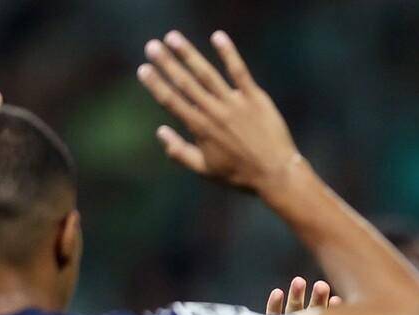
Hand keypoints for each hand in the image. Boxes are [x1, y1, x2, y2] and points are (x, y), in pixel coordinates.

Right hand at [136, 30, 299, 192]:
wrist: (275, 173)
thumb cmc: (239, 174)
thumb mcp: (205, 170)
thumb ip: (179, 152)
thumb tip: (160, 131)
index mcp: (200, 129)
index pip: (171, 102)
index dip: (156, 84)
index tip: (143, 69)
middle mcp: (214, 112)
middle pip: (185, 83)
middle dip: (166, 63)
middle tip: (151, 46)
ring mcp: (234, 103)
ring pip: (207, 73)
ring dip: (189, 54)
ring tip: (173, 37)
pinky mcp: (254, 97)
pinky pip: (239, 71)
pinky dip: (228, 53)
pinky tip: (217, 37)